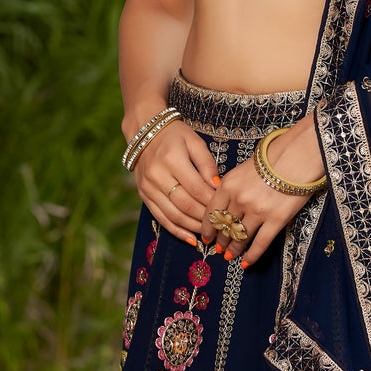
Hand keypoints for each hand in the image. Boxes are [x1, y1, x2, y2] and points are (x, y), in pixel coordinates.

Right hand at [132, 118, 219, 241]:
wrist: (145, 131)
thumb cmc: (175, 135)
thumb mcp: (195, 142)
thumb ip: (207, 164)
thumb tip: (217, 188)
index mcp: (172, 160)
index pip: (196, 189)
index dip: (212, 202)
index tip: (226, 210)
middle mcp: (157, 175)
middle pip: (185, 205)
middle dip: (204, 219)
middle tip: (221, 226)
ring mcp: (148, 187)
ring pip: (173, 215)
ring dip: (193, 227)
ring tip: (209, 234)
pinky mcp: (144, 195)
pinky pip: (160, 218)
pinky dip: (176, 231)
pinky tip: (190, 239)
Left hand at [202, 117, 324, 268]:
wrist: (298, 155)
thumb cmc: (272, 157)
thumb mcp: (243, 168)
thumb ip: (231, 186)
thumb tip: (223, 203)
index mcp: (228, 185)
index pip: (211, 213)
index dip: (208, 228)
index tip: (206, 237)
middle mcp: (239, 200)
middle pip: (225, 227)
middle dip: (220, 240)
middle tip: (218, 248)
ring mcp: (257, 212)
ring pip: (240, 237)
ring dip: (233, 249)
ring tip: (230, 255)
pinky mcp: (276, 220)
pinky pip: (260, 243)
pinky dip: (251, 256)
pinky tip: (246, 263)